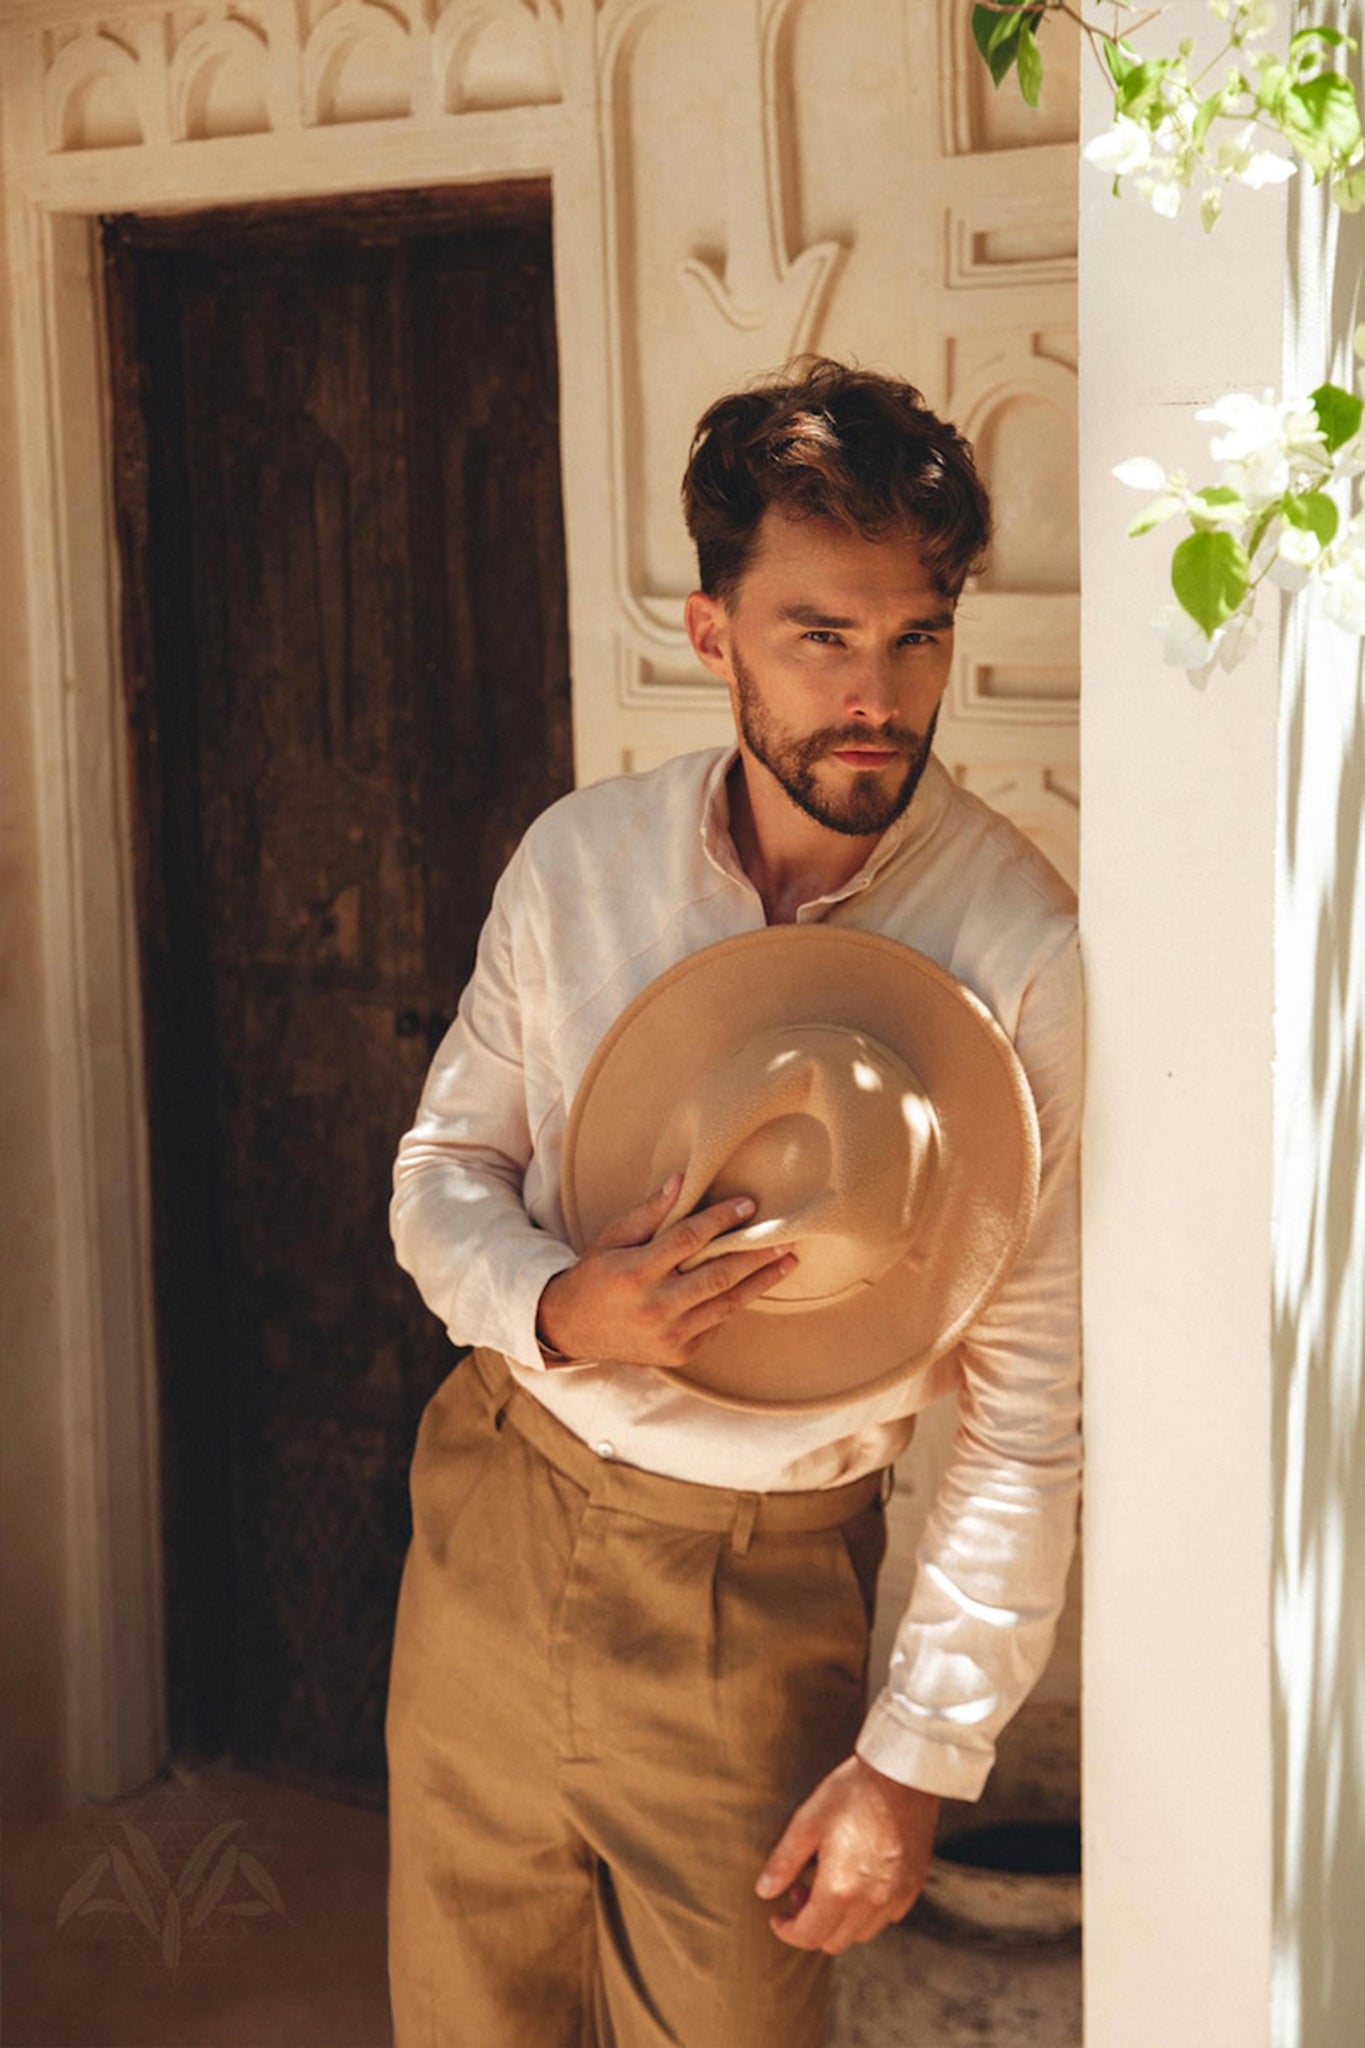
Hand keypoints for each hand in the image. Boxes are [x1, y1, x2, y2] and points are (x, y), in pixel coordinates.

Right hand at [536, 1173, 795, 1368]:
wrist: (571, 1330)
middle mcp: (655, 1306)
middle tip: (785, 1236)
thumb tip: (683, 1180)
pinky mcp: (680, 1353)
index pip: (688, 1239)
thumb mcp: (612, 1238)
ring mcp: (669, 1334)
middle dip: (755, 1254)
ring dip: (761, 1282)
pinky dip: (735, 1303)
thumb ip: (650, 1213)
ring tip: (787, 1261)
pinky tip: (755, 1285)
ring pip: (727, 1304)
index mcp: (636, 1271)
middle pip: (718, 1275)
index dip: (721, 1219)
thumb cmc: (595, 1275)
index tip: (747, 1204)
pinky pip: (717, 1324)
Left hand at [756, 1756, 938, 1954]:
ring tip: (830, 1883)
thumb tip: (764, 1891)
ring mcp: (895, 1898)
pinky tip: (860, 1880)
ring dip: (840, 1920)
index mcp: (839, 1890)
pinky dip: (868, 1911)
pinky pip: (886, 1917)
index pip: (808, 1935)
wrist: (902, 1775)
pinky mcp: (912, 1888)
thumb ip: (784, 1862)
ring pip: (860, 1933)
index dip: (787, 1930)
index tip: (778, 1914)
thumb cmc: (851, 1793)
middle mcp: (870, 1904)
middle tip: (801, 1890)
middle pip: (834, 1941)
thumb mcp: (807, 1822)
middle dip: (811, 1924)